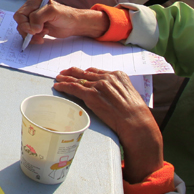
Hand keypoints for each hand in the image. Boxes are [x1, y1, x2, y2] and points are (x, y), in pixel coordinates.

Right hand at [13, 0, 106, 43]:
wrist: (74, 24)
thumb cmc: (66, 15)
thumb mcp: (53, 12)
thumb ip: (39, 17)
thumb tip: (31, 28)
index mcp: (33, 2)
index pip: (20, 14)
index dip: (26, 24)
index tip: (36, 29)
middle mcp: (31, 9)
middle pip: (20, 22)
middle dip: (28, 30)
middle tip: (39, 33)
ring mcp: (33, 19)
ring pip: (23, 30)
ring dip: (32, 35)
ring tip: (44, 33)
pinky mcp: (35, 27)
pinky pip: (27, 35)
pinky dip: (34, 39)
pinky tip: (43, 37)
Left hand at [53, 68, 161, 182]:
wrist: (135, 122)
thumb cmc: (135, 114)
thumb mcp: (129, 95)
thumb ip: (117, 90)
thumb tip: (109, 94)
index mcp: (118, 75)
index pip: (96, 71)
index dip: (85, 72)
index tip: (79, 73)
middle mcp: (107, 77)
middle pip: (85, 73)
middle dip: (73, 72)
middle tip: (64, 73)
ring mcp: (98, 85)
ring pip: (77, 79)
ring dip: (65, 78)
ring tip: (58, 79)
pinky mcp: (91, 95)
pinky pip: (73, 87)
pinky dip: (64, 86)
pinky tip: (58, 86)